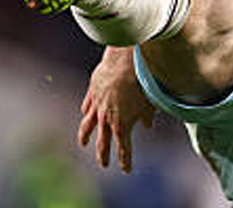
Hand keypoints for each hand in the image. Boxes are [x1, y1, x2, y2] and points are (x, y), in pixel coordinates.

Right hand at [77, 46, 154, 172]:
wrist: (124, 61)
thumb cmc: (140, 83)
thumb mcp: (148, 103)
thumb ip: (147, 116)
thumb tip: (149, 125)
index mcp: (121, 126)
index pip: (123, 149)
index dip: (125, 160)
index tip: (126, 170)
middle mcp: (106, 119)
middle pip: (103, 142)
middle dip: (103, 155)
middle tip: (104, 164)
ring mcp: (96, 106)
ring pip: (88, 125)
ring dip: (86, 135)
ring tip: (83, 143)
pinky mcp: (92, 92)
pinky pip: (87, 105)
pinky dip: (87, 111)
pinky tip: (84, 113)